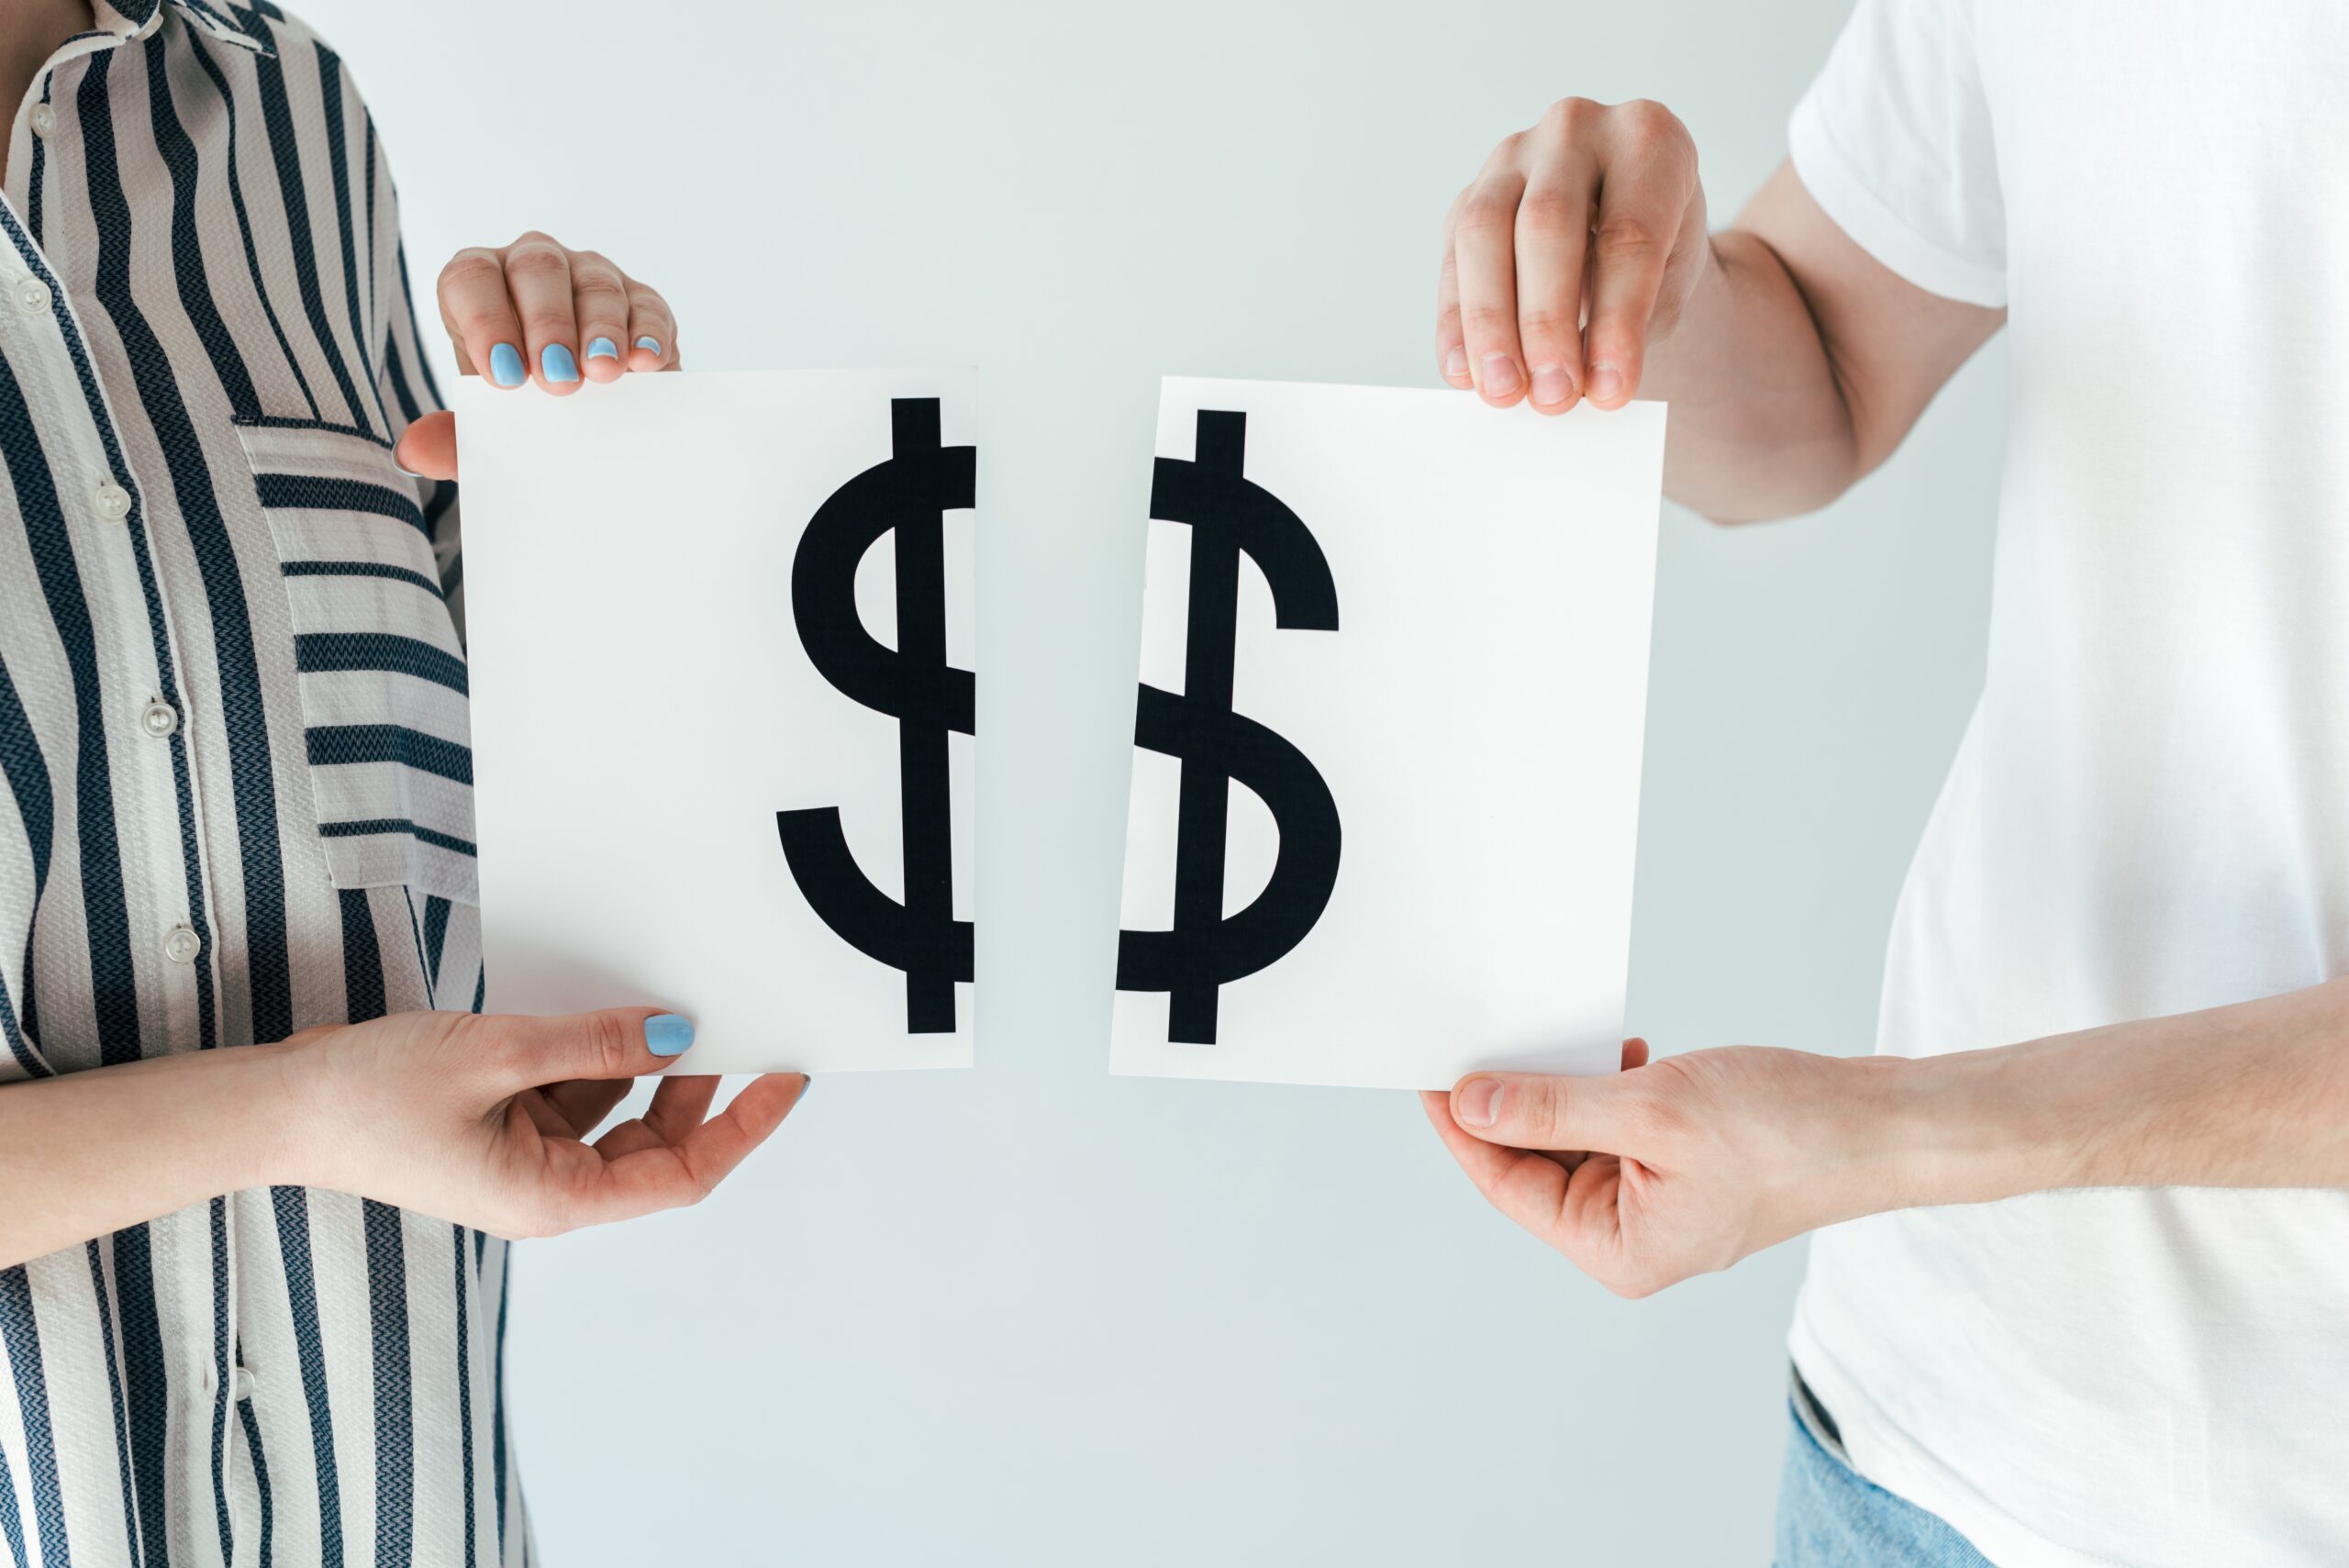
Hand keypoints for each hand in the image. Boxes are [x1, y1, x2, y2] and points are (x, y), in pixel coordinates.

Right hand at [288, 1007, 804, 1238]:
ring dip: (642, 1062)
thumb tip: (675, 1035)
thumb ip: (593, 1045)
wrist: (280, 1104)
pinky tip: (600, 1011)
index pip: (681, 1174)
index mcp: (553, 1198)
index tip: (783, 1080)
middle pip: (657, 1142)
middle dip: (696, 1087)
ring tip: (665, 1003)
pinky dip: (593, 1054)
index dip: (741, 1129)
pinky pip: (572, 1092)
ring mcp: (524, 1156)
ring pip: (617, 1112)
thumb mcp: (496, 1054)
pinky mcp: (501, 1124)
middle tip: (728, 1020)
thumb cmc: (369, 1097)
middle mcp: (547, 1187)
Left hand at [395, 231, 680, 479]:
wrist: (577, 419)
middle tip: (558, 382)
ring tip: (605, 376)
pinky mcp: (640, 301)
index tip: (504, 377)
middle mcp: (531, 267)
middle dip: (549, 326)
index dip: (486, 321)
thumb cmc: (519, 408)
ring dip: (601, 331)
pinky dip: (648, 333)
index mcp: (478, 285)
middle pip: (537, 271)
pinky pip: (647, 305)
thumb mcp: (485, 425)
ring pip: (595, 283)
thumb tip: (415, 450)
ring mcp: (589, 277)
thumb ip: (452, 437)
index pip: (472, 280)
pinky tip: (646, 363)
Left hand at [1423, 1040, 1902, 1296]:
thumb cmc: (1790, 1131)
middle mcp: (1633, 1237)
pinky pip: (1618, 1124)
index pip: (1507, 1184)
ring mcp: (1660, 1203)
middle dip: (1514, 1100)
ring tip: (1563, 1036)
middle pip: (1536, 1162)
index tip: (1429, 1071)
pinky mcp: (1685, 1167)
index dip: (1462, 1125)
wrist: (1888, 1123)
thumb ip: (1553, 1109)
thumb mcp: (1652, 1109)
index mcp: (1619, 1249)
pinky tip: (1624, 1050)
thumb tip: (1471, 1105)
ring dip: (1565, 1085)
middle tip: (1485, 1035)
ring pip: (1576, 1137)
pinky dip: (1609, 1084)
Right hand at [1437, 98, 1708, 413]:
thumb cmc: (1657, 260)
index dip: (1617, 319)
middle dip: (1545, 322)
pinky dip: (1455, 322)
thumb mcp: (1668, 288)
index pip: (1628, 235)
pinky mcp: (1470, 194)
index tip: (1611, 390)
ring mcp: (1514, 155)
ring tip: (1503, 392)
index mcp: (1650, 140)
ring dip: (1489, 323)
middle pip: (1546, 225)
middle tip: (1552, 395)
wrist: (1629, 231)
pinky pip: (1452, 258)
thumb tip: (1566, 385)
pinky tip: (1464, 372)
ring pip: (1483, 232)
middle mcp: (1577, 130)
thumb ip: (1626, 326)